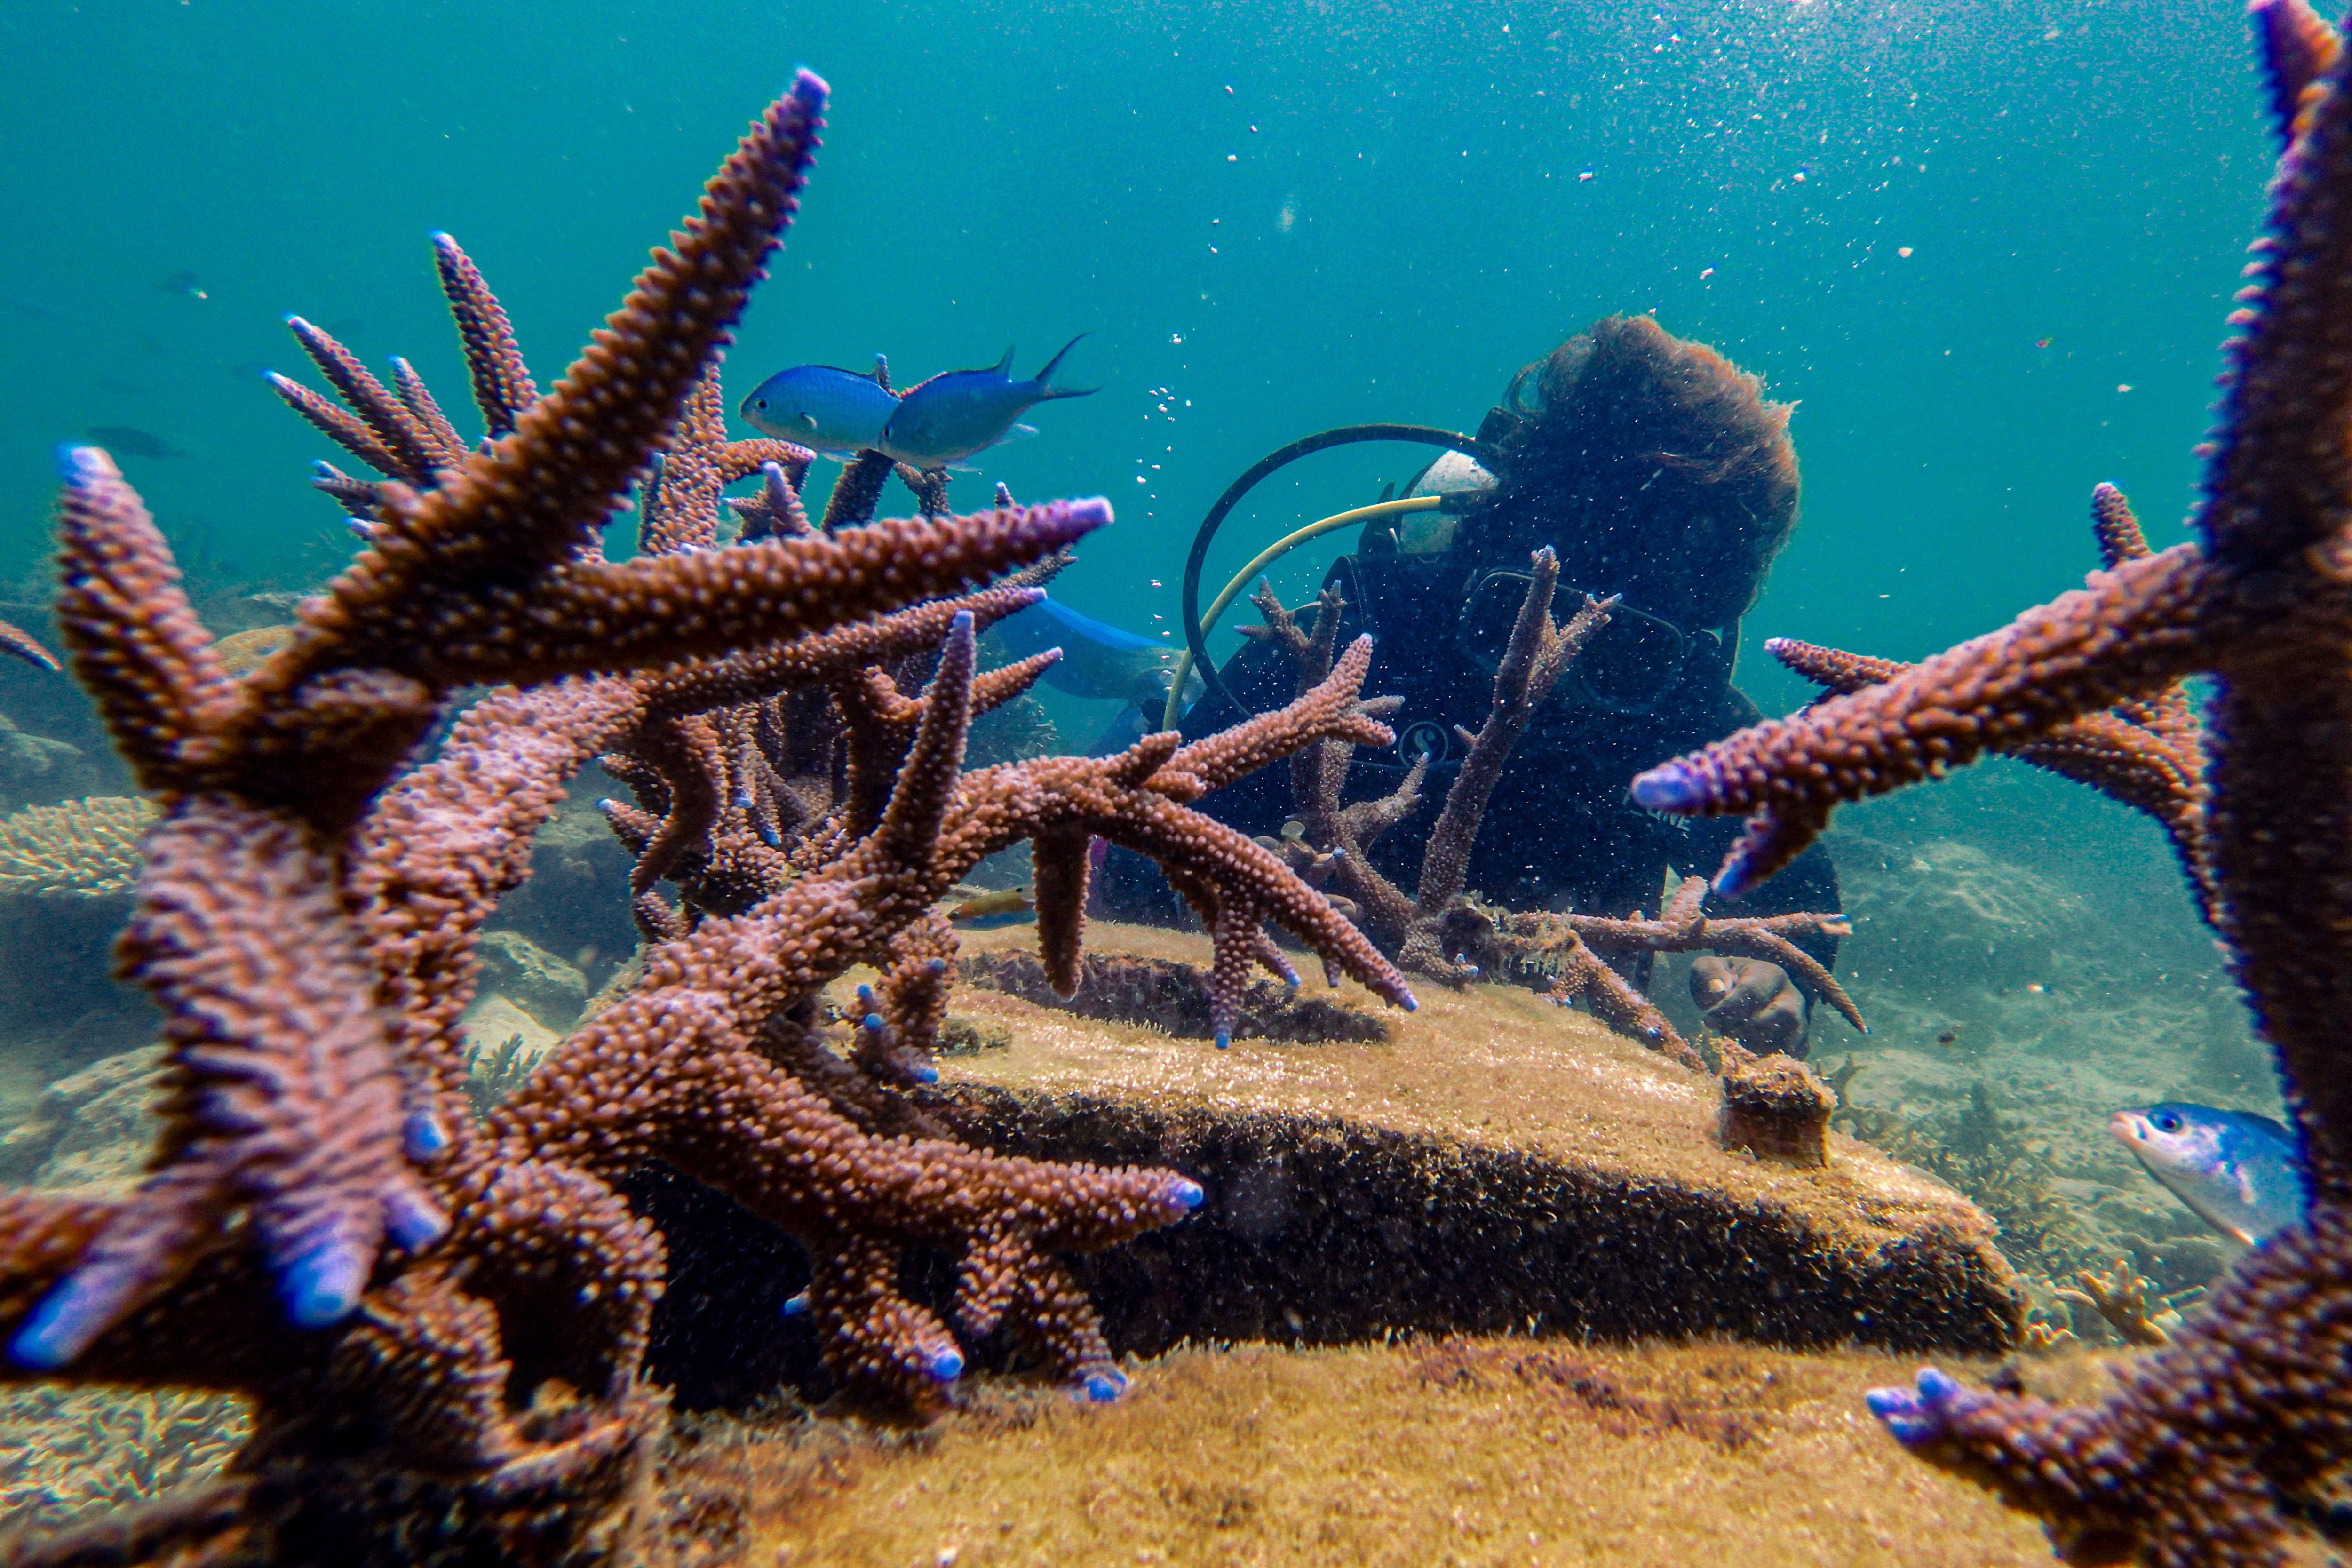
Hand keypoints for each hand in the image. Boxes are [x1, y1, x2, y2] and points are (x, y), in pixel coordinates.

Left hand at [1688, 955, 1809, 1057]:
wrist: (1738, 993)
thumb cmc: (1723, 982)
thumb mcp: (1708, 969)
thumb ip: (1709, 974)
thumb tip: (1717, 989)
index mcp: (1769, 974)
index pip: (1752, 992)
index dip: (1729, 1009)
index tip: (1708, 1021)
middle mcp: (1790, 995)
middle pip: (1779, 1013)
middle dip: (1747, 1027)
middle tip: (1727, 1032)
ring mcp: (1799, 1018)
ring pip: (1792, 1033)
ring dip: (1761, 1044)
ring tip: (1741, 1042)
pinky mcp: (1799, 1038)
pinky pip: (1800, 1050)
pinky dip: (1779, 1057)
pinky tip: (1757, 1057)